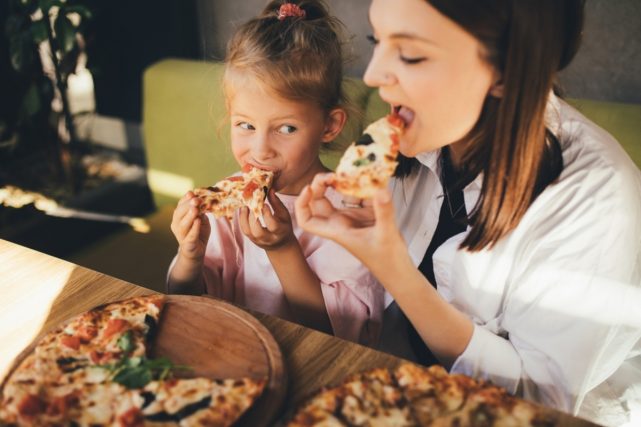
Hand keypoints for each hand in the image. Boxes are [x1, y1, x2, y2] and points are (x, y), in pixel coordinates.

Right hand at [170, 192, 210, 261]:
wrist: (197, 251)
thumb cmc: (198, 232)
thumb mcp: (201, 218)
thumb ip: (201, 210)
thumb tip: (204, 199)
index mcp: (178, 217)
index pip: (180, 206)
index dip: (185, 199)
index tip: (192, 193)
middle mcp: (176, 225)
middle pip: (179, 214)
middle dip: (187, 205)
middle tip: (196, 199)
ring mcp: (181, 235)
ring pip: (183, 224)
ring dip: (190, 215)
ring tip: (196, 208)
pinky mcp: (188, 244)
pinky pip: (190, 235)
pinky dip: (194, 228)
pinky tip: (198, 221)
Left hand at [239, 189, 295, 250]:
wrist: (280, 244)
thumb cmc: (284, 225)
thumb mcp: (284, 215)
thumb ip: (277, 203)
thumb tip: (269, 190)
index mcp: (280, 232)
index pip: (273, 225)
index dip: (267, 214)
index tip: (263, 203)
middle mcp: (269, 239)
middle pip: (258, 231)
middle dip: (252, 217)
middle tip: (250, 204)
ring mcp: (259, 241)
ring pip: (248, 231)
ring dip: (244, 217)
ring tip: (244, 206)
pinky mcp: (251, 240)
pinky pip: (244, 230)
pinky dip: (242, 219)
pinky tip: (243, 210)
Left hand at [294, 173, 408, 278]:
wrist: (398, 270)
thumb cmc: (387, 260)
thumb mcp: (386, 234)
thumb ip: (384, 212)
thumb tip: (381, 190)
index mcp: (336, 230)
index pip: (307, 220)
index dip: (302, 203)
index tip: (309, 188)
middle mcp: (340, 222)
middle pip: (319, 201)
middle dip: (320, 185)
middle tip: (334, 174)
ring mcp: (353, 218)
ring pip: (339, 196)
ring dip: (343, 183)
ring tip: (352, 171)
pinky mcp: (366, 214)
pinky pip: (359, 196)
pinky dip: (363, 187)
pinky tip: (371, 178)